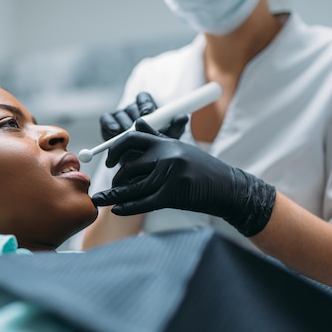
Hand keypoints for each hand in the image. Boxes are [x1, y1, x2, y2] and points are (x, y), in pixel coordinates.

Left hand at [91, 119, 275, 236]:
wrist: (230, 188)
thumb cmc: (204, 170)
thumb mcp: (180, 148)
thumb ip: (157, 137)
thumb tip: (138, 121)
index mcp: (167, 142)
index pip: (132, 138)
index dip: (115, 149)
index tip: (110, 161)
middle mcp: (167, 155)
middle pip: (129, 166)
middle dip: (116, 179)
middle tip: (110, 187)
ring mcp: (170, 174)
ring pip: (133, 186)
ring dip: (114, 196)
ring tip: (101, 201)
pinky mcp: (174, 194)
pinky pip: (143, 202)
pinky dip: (127, 207)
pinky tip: (116, 211)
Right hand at [99, 92, 187, 140]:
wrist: (140, 163)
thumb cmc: (156, 147)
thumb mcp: (168, 137)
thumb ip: (176, 127)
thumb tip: (183, 117)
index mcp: (147, 108)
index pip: (144, 98)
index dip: (145, 103)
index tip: (148, 112)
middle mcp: (133, 109)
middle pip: (132, 107)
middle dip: (134, 117)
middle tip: (138, 126)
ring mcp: (120, 116)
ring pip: (120, 114)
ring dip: (123, 124)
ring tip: (127, 134)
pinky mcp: (108, 123)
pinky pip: (106, 119)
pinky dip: (109, 124)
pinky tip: (115, 131)